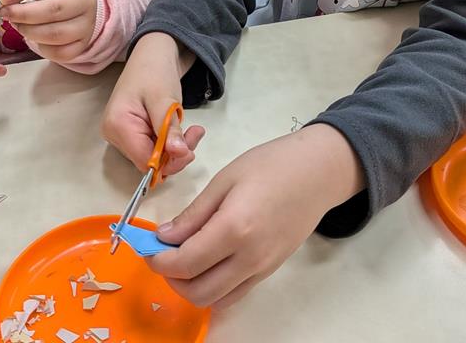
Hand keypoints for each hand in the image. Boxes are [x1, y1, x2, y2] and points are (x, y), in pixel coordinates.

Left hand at [0, 0, 97, 62]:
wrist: (78, 2)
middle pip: (54, 9)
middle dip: (23, 14)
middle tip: (6, 13)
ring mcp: (87, 23)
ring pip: (55, 34)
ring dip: (29, 31)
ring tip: (17, 25)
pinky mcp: (82, 43)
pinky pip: (59, 52)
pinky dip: (41, 48)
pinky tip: (34, 37)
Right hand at [101, 33, 205, 175]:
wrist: (152, 55)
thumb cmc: (155, 71)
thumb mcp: (165, 99)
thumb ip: (170, 129)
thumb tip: (179, 154)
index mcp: (117, 125)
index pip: (144, 161)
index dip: (169, 161)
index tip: (190, 148)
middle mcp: (114, 135)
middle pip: (149, 161)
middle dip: (176, 153)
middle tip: (195, 133)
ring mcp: (122, 136)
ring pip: (154, 157)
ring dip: (176, 147)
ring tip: (194, 129)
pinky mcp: (132, 134)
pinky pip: (154, 149)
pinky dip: (171, 143)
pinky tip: (182, 129)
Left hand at [147, 125, 363, 308]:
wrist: (318, 172)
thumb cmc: (271, 165)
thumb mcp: (225, 180)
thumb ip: (193, 214)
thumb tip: (164, 238)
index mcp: (234, 229)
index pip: (185, 263)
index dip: (158, 261)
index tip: (147, 247)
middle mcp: (249, 258)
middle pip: (198, 292)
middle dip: (171, 278)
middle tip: (162, 254)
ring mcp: (262, 269)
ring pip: (216, 300)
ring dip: (191, 287)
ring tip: (182, 257)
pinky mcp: (270, 271)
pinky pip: (235, 293)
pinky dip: (214, 287)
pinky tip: (206, 262)